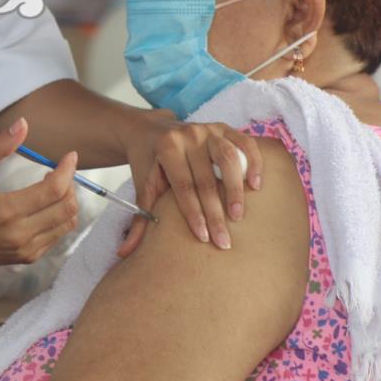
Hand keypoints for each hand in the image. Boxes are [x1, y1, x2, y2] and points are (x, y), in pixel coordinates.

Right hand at [0, 118, 79, 271]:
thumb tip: (22, 125)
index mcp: (6, 210)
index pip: (53, 190)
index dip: (67, 170)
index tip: (70, 156)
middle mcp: (19, 234)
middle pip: (66, 208)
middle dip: (71, 184)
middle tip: (62, 170)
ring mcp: (25, 250)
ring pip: (67, 224)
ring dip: (68, 202)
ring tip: (55, 186)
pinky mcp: (26, 258)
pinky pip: (57, 236)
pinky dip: (59, 218)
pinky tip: (47, 205)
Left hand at [118, 112, 260, 257]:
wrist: (150, 129)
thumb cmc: (149, 163)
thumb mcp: (143, 186)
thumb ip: (139, 218)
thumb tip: (125, 253)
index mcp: (166, 147)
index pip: (183, 185)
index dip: (193, 213)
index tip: (203, 238)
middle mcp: (188, 135)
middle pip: (206, 179)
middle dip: (215, 213)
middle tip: (223, 241)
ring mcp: (208, 129)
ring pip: (228, 158)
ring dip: (235, 189)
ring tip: (238, 216)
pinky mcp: (224, 127)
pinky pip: (245, 143)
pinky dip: (253, 162)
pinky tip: (256, 185)